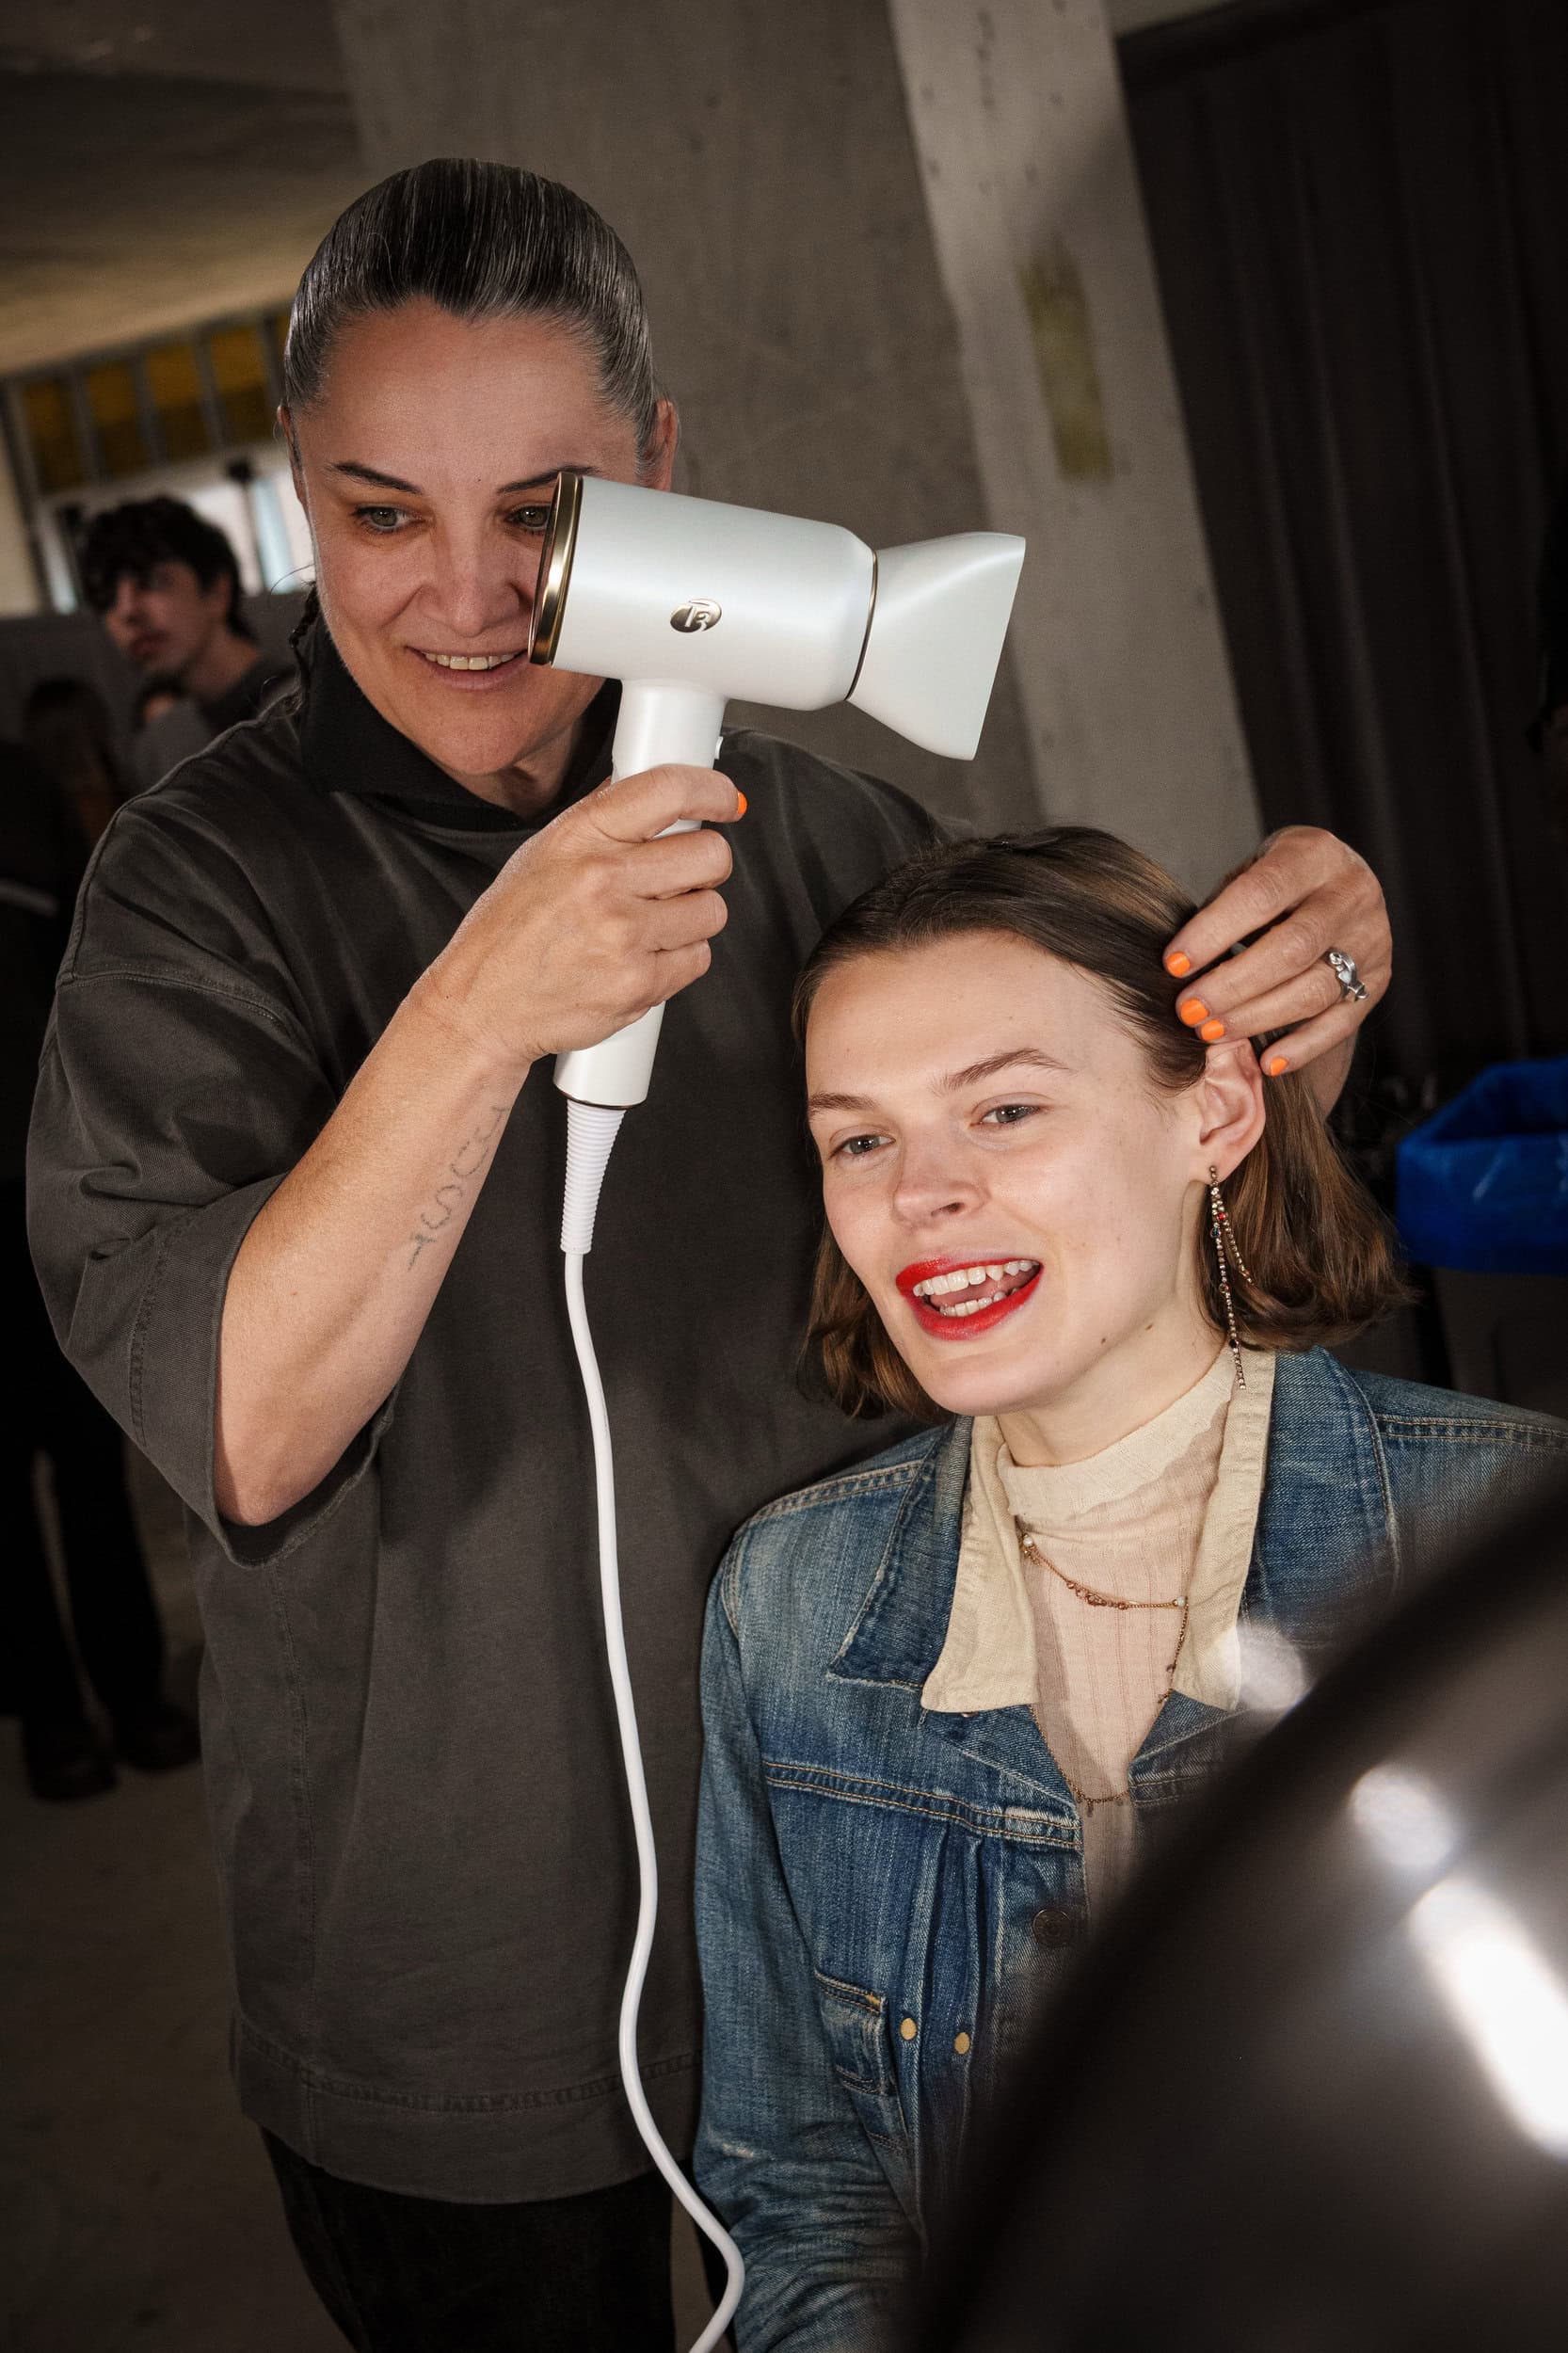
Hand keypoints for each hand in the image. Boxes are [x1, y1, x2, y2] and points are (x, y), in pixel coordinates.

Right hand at [416, 765, 742, 1074]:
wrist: (482, 1005)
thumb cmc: (508, 933)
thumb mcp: (542, 855)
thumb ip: (602, 824)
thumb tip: (657, 796)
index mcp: (579, 836)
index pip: (668, 790)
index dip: (713, 790)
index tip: (725, 800)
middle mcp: (602, 880)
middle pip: (709, 854)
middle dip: (705, 865)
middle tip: (681, 876)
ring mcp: (623, 934)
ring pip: (711, 910)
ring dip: (691, 917)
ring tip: (648, 925)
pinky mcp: (639, 983)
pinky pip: (697, 958)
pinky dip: (677, 960)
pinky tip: (639, 957)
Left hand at [1162, 826, 1389, 1097]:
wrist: (1340, 884)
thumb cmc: (1278, 882)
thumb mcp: (1252, 871)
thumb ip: (1224, 908)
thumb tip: (1182, 966)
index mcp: (1314, 855)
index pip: (1262, 894)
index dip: (1214, 932)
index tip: (1174, 965)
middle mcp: (1352, 894)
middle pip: (1292, 948)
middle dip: (1233, 986)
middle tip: (1188, 1011)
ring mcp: (1372, 939)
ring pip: (1315, 990)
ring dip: (1257, 1018)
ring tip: (1211, 1032)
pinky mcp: (1378, 979)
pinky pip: (1342, 1021)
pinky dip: (1303, 1047)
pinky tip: (1267, 1062)